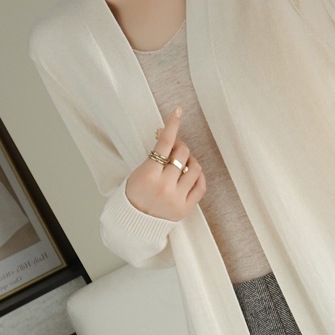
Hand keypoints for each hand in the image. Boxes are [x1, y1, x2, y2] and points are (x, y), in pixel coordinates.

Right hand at [125, 106, 206, 220]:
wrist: (134, 222)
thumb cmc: (134, 194)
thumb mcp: (138, 171)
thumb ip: (155, 156)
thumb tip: (168, 134)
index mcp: (149, 175)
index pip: (164, 143)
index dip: (172, 125)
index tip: (178, 112)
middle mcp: (165, 186)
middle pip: (182, 154)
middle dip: (180, 146)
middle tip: (175, 148)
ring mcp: (177, 198)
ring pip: (195, 169)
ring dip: (190, 161)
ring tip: (183, 163)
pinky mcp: (185, 208)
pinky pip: (201, 186)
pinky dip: (198, 176)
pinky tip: (192, 174)